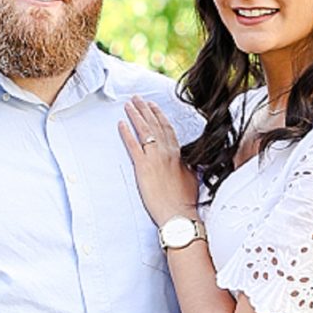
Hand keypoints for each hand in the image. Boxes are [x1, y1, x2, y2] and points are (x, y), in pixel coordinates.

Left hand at [119, 97, 199, 226]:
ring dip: (136, 115)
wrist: (179, 214)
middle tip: (137, 98)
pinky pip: (133, 146)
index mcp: (178, 155)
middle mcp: (167, 152)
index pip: (167, 129)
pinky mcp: (143, 167)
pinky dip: (127, 133)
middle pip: (155, 125)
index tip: (153, 106)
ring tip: (129, 105)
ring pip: (145, 131)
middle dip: (145, 110)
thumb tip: (184, 162)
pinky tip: (121, 124)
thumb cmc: (185, 201)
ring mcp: (155, 158)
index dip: (159, 115)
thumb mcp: (191, 178)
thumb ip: (185, 166)